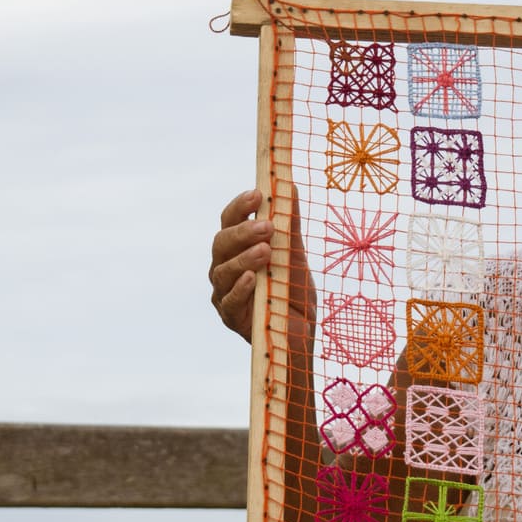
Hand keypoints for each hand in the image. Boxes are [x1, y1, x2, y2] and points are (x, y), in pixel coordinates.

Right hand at [208, 190, 314, 344]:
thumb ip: (288, 227)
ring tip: (265, 251)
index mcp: (236, 249)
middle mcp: (224, 268)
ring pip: (222, 271)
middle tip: (266, 226)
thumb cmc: (292, 293)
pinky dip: (240, 288)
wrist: (300, 334)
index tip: (257, 195)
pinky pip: (230, 301)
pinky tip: (252, 279)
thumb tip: (288, 188)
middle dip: (242, 232)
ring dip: (244, 258)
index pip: (229, 221)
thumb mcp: (294, 256)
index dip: (240, 206)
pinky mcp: (230, 318)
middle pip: (221, 243)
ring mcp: (224, 293)